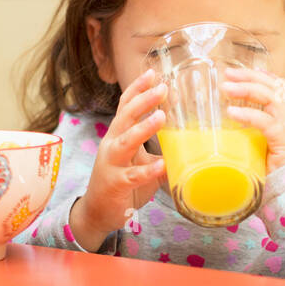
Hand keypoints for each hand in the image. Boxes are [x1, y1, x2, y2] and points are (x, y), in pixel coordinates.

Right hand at [70, 69, 167, 249]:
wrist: (97, 212)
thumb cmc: (121, 183)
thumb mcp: (139, 162)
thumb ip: (158, 151)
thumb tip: (187, 144)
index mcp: (118, 135)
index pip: (125, 106)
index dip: (138, 89)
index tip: (153, 73)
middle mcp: (112, 144)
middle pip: (125, 117)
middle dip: (143, 100)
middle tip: (162, 88)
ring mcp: (111, 164)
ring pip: (126, 141)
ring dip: (143, 128)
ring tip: (161, 116)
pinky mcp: (116, 184)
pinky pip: (132, 175)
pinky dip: (148, 170)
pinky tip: (162, 165)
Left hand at [222, 65, 284, 173]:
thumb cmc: (272, 177)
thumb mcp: (258, 150)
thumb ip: (247, 138)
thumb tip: (218, 131)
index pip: (279, 89)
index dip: (262, 76)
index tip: (241, 71)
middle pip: (274, 87)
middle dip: (250, 77)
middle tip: (227, 74)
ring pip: (272, 98)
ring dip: (247, 89)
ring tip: (226, 88)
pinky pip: (267, 122)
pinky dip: (249, 115)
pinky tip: (232, 113)